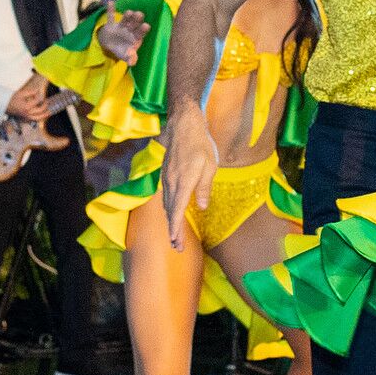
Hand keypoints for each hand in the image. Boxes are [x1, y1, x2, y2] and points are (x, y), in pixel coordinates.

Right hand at [5, 74, 53, 120]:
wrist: (4, 105)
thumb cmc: (12, 99)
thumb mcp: (21, 93)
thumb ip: (31, 92)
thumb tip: (38, 90)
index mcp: (26, 106)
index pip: (37, 100)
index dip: (39, 95)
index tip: (39, 92)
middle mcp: (27, 113)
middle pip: (40, 110)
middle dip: (45, 105)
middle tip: (46, 101)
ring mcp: (26, 117)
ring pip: (38, 118)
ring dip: (44, 115)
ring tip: (49, 112)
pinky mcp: (25, 119)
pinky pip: (34, 120)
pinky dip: (39, 118)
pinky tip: (42, 115)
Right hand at [96, 11, 145, 63]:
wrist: (111, 45)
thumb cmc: (123, 50)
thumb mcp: (126, 56)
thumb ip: (130, 59)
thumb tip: (132, 62)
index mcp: (136, 37)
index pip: (141, 32)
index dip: (143, 29)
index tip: (146, 25)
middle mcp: (130, 29)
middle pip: (135, 23)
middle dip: (137, 19)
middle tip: (139, 14)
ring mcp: (121, 26)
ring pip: (125, 19)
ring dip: (127, 15)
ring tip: (129, 12)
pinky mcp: (111, 25)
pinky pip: (111, 17)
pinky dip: (110, 10)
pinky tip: (110, 3)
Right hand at [159, 115, 219, 249]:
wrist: (183, 126)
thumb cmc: (200, 145)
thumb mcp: (209, 166)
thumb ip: (204, 188)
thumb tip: (201, 207)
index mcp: (184, 182)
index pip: (177, 211)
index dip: (176, 228)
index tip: (176, 242)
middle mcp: (172, 183)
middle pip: (170, 212)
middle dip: (173, 231)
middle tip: (177, 248)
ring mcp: (166, 179)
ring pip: (166, 205)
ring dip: (170, 222)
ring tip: (175, 236)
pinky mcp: (165, 175)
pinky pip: (166, 196)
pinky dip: (169, 209)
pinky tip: (173, 214)